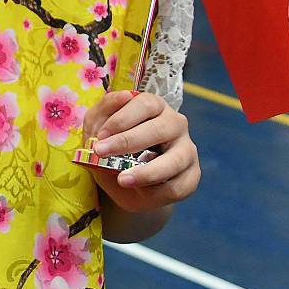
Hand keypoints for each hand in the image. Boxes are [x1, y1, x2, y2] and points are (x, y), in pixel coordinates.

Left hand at [83, 89, 198, 211]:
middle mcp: (175, 124)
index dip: (121, 118)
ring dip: (147, 171)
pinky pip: (179, 186)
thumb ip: (102, 112)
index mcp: (154, 107)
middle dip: (128, 141)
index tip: (99, 136)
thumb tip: (123, 96)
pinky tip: (139, 192)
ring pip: (175, 160)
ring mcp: (187, 150)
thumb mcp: (96, 130)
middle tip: (101, 153)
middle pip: (160, 129)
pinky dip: (157, 192)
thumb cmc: (110, 149)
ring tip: (122, 179)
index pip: (145, 104)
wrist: (121, 184)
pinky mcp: (192, 176)